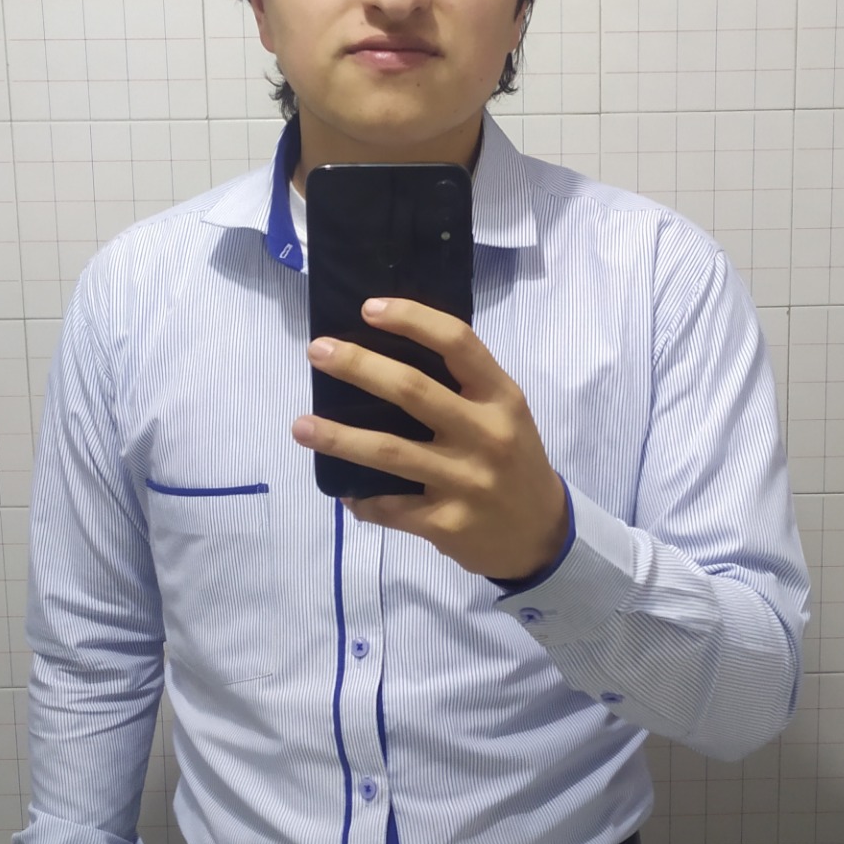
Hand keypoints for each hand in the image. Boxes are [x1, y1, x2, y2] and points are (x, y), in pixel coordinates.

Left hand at [291, 298, 568, 582]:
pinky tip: (343, 490)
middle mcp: (486, 434)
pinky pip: (390, 507)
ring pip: (389, 452)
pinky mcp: (447, 524)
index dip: (412, 319)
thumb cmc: (514, 462)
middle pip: (412, 391)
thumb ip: (463, 388)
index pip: (458, 343)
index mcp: (501, 397)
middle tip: (317, 352)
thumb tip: (385, 359)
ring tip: (300, 426)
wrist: (542, 536)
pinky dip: (361, 499)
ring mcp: (466, 481)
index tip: (369, 308)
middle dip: (358, 366)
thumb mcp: (505, 415)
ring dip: (338, 437)